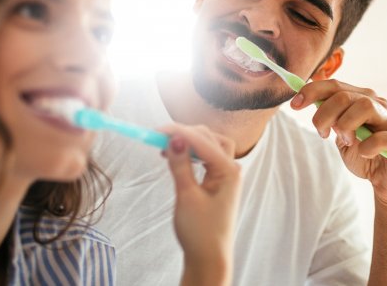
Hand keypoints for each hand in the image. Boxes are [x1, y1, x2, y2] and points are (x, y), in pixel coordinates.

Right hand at [160, 124, 241, 285]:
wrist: (209, 257)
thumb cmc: (200, 231)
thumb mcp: (186, 196)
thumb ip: (180, 165)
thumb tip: (173, 138)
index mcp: (228, 170)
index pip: (202, 140)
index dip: (178, 131)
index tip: (155, 130)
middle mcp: (231, 168)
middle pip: (209, 137)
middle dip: (184, 133)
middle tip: (158, 137)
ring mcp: (226, 174)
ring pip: (210, 145)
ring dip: (189, 141)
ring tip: (166, 146)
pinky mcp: (219, 181)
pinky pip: (207, 157)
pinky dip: (192, 153)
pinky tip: (177, 156)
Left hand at [290, 80, 386, 205]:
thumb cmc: (364, 154)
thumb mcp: (341, 134)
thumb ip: (329, 117)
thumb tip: (305, 98)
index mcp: (362, 99)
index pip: (335, 85)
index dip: (312, 91)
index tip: (294, 105)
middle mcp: (378, 105)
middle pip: (344, 96)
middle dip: (324, 114)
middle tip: (322, 134)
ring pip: (364, 106)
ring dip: (346, 125)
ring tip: (345, 141)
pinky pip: (383, 137)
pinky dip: (368, 146)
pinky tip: (363, 152)